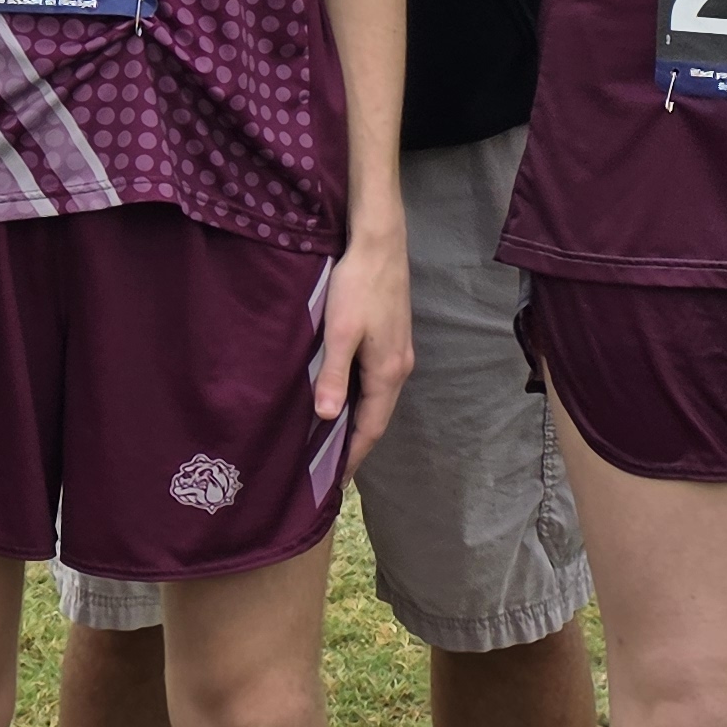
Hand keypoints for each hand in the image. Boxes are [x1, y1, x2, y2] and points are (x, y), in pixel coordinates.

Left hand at [318, 212, 415, 467]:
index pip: (370, 427)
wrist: (379, 247)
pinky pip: (376, 382)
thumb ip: (333, 374)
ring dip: (358, 420)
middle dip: (356, 443)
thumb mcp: (339, 332)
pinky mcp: (392, 340)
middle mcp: (399, 369)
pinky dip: (360, 398)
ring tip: (333, 439)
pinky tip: (343, 397)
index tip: (335, 480)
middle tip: (329, 467)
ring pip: (377, 399)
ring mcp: (398, 354)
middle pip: (377, 417)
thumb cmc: (357, 288)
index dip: (353, 454)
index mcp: (387, 373)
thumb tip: (327, 417)